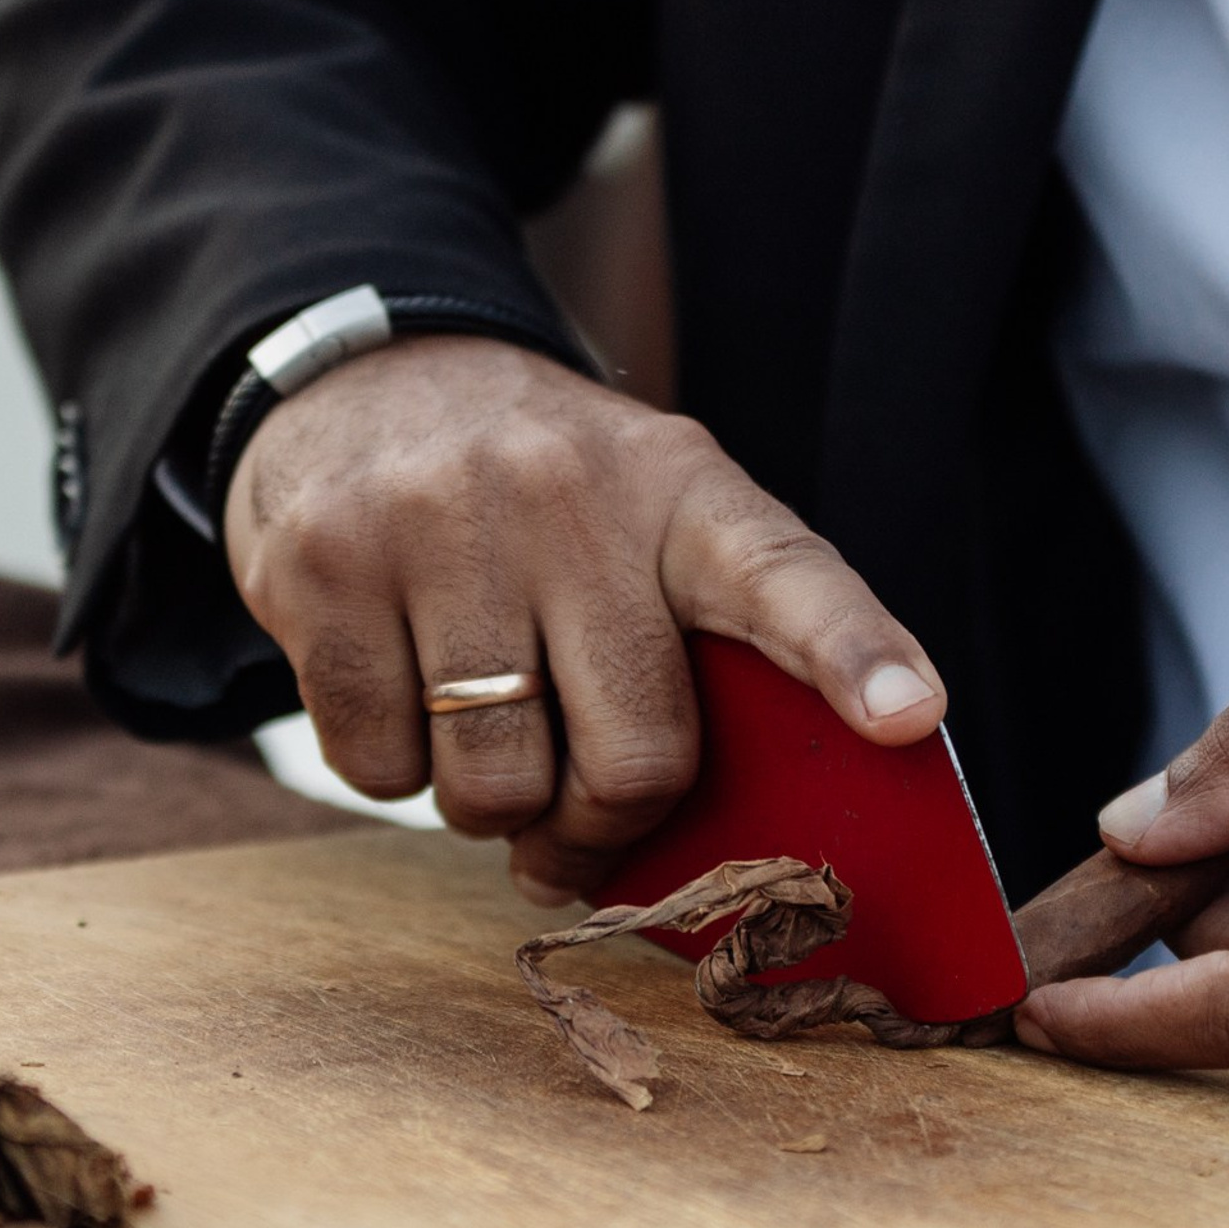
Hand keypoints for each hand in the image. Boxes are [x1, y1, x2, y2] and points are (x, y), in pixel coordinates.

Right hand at [225, 336, 944, 901]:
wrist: (362, 377)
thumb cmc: (540, 502)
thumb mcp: (646, 523)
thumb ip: (697, 654)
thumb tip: (678, 850)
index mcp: (681, 491)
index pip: (785, 575)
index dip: (855, 653)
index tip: (910, 716)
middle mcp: (564, 495)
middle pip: (633, 760)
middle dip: (603, 824)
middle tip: (577, 808)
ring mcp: (433, 524)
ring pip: (494, 790)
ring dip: (491, 806)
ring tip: (480, 723)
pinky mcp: (319, 568)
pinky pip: (375, 773)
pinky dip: (391, 772)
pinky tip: (398, 688)